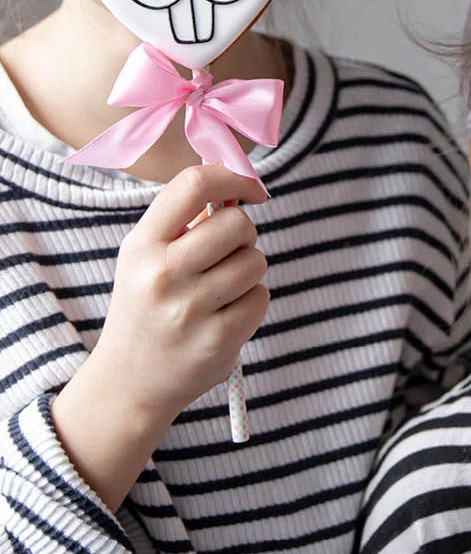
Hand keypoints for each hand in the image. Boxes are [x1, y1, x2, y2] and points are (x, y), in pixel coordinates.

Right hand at [88, 163, 268, 421]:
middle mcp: (162, 275)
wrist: (128, 383)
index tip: (249, 190)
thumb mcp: (147, 254)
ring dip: (247, 270)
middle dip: (243, 234)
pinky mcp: (216, 340)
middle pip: (237, 223)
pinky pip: (260, 297)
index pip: (194, 184)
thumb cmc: (147, 303)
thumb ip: (187, 213)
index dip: (232, 177)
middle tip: (226, 252)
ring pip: (255, 261)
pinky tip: (224, 315)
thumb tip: (232, 169)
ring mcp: (189, 310)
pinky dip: (250, 302)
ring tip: (219, 289)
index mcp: (142, 245)